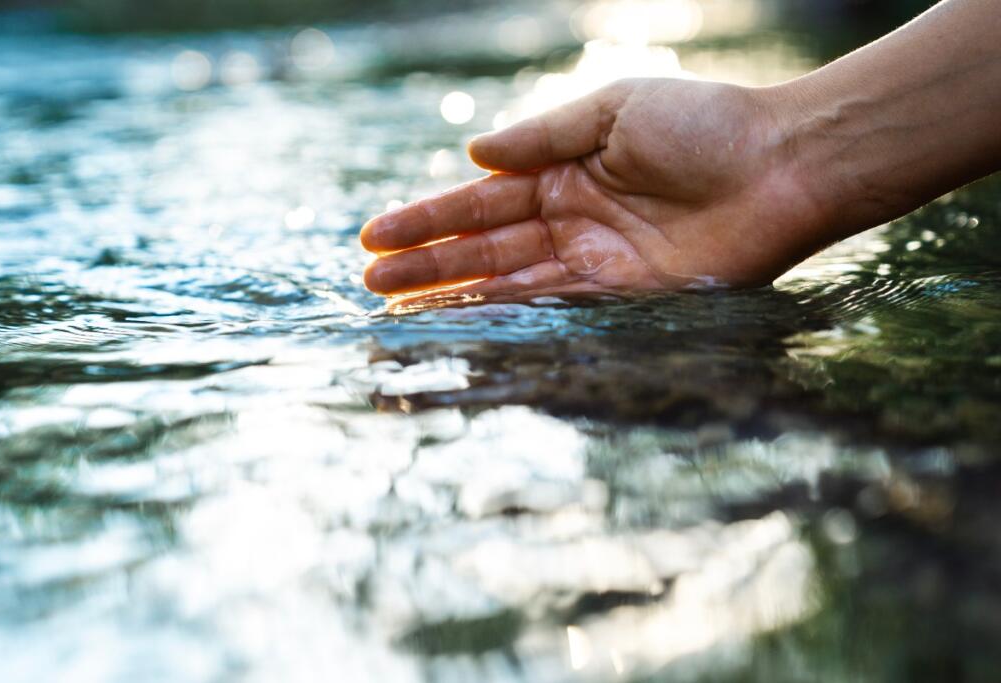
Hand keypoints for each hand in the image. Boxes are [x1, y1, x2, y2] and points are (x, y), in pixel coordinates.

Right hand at [360, 78, 829, 303]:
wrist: (783, 165)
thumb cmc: (704, 124)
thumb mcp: (613, 110)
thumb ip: (542, 136)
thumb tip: (473, 154)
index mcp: (564, 172)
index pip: (480, 202)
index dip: (427, 219)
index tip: (374, 235)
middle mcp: (572, 220)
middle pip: (485, 248)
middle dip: (428, 265)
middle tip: (372, 283)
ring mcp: (596, 262)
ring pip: (510, 283)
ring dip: (456, 296)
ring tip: (398, 308)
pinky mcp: (627, 297)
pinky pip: (557, 306)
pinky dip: (511, 315)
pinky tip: (468, 321)